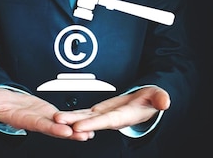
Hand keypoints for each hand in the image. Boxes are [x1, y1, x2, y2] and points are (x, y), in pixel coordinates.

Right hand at [0, 88, 94, 140]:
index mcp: (22, 119)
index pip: (38, 124)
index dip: (51, 128)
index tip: (63, 130)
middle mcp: (35, 121)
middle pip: (54, 128)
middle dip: (69, 132)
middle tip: (84, 135)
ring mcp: (42, 117)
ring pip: (61, 125)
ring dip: (75, 129)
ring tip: (91, 132)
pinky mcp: (47, 112)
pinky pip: (63, 118)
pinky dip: (74, 121)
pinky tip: (88, 124)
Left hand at [53, 86, 169, 132]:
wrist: (146, 102)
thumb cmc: (151, 99)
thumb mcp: (158, 95)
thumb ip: (160, 98)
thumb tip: (165, 102)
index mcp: (124, 116)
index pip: (106, 121)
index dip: (92, 123)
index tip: (79, 126)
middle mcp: (111, 119)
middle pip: (90, 121)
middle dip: (74, 122)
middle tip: (58, 121)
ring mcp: (103, 116)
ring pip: (84, 118)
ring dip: (69, 118)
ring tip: (55, 118)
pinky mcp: (98, 112)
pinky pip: (83, 114)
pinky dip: (73, 115)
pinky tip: (61, 116)